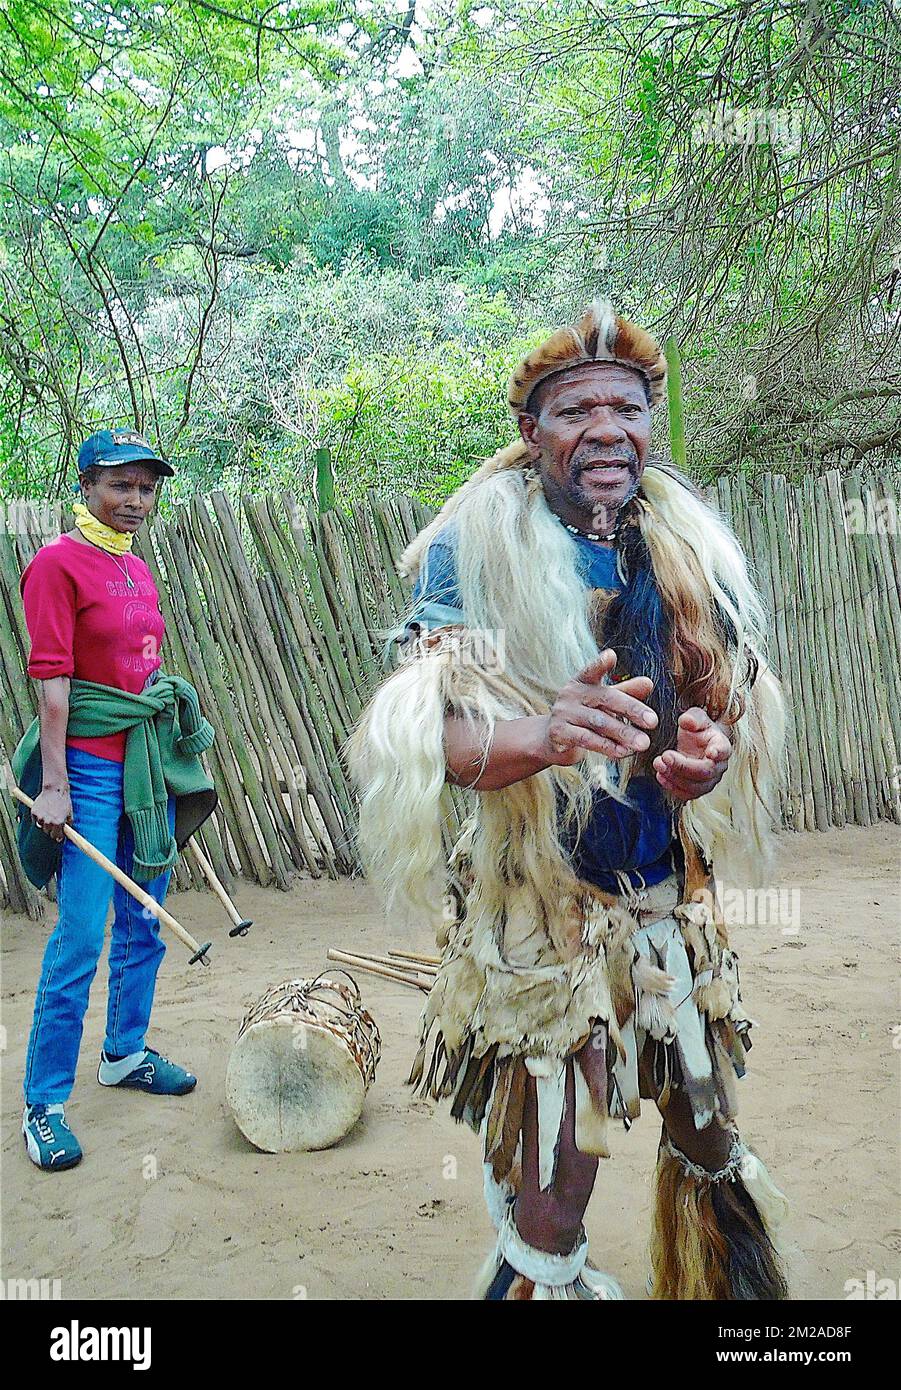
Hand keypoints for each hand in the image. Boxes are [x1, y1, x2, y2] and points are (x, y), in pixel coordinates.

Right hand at [30, 786, 72, 841]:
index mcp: (59, 823)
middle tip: (53, 821)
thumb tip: (66, 833)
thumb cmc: (64, 801)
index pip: (56, 836)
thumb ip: (68, 824)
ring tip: (48, 814)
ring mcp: (41, 817)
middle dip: (51, 829)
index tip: (59, 835)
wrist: (55, 789)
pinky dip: (38, 817)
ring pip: (41, 826)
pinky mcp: (34, 813)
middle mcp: (49, 822)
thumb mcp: (70, 814)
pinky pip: (35, 819)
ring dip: (44, 823)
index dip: (58, 836)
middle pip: (48, 832)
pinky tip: (43, 811)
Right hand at [540, 649, 657, 764]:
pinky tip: (622, 752)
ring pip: (598, 722)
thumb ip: (625, 692)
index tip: (611, 656)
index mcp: (582, 682)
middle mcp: (571, 694)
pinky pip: (586, 740)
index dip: (600, 663)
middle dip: (632, 709)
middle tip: (654, 722)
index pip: (592, 670)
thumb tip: (648, 683)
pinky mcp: (558, 733)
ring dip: (623, 733)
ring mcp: (563, 713)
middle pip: (605, 698)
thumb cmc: (583, 715)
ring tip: (643, 743)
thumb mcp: (603, 702)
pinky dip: (607, 747)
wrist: (553, 738)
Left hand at [653, 708, 731, 800]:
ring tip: (658, 763)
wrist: (692, 742)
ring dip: (674, 777)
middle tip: (665, 755)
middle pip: (705, 772)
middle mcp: (718, 766)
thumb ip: (693, 717)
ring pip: (695, 786)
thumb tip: (687, 721)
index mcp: (722, 746)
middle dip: (683, 765)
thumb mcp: (695, 717)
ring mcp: (708, 781)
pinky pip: (686, 794)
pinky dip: (672, 786)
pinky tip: (660, 775)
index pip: (723, 751)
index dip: (718, 752)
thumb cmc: (697, 729)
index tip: (711, 752)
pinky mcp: (695, 789)